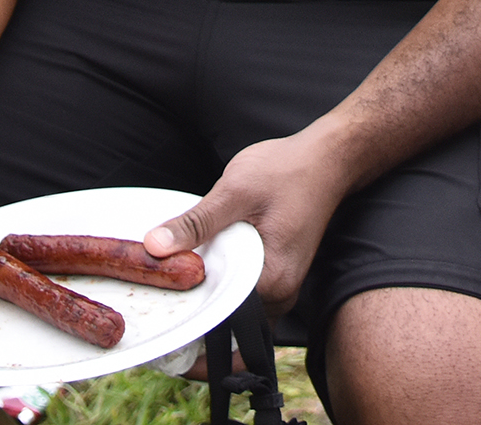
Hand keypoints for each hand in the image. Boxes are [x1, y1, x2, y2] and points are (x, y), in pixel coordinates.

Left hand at [142, 127, 352, 313]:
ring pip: (233, 308)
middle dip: (192, 313)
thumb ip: (197, 222)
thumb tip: (155, 246)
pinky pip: (243, 293)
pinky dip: (220, 284)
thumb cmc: (287, 171)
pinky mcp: (276, 275)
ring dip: (205, 297)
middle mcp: (280, 294)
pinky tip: (199, 264)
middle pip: (226, 320)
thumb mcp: (235, 190)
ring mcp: (280, 287)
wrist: (325, 160)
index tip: (157, 312)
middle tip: (158, 295)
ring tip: (172, 280)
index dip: (185, 318)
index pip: (219, 319)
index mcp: (271, 281)